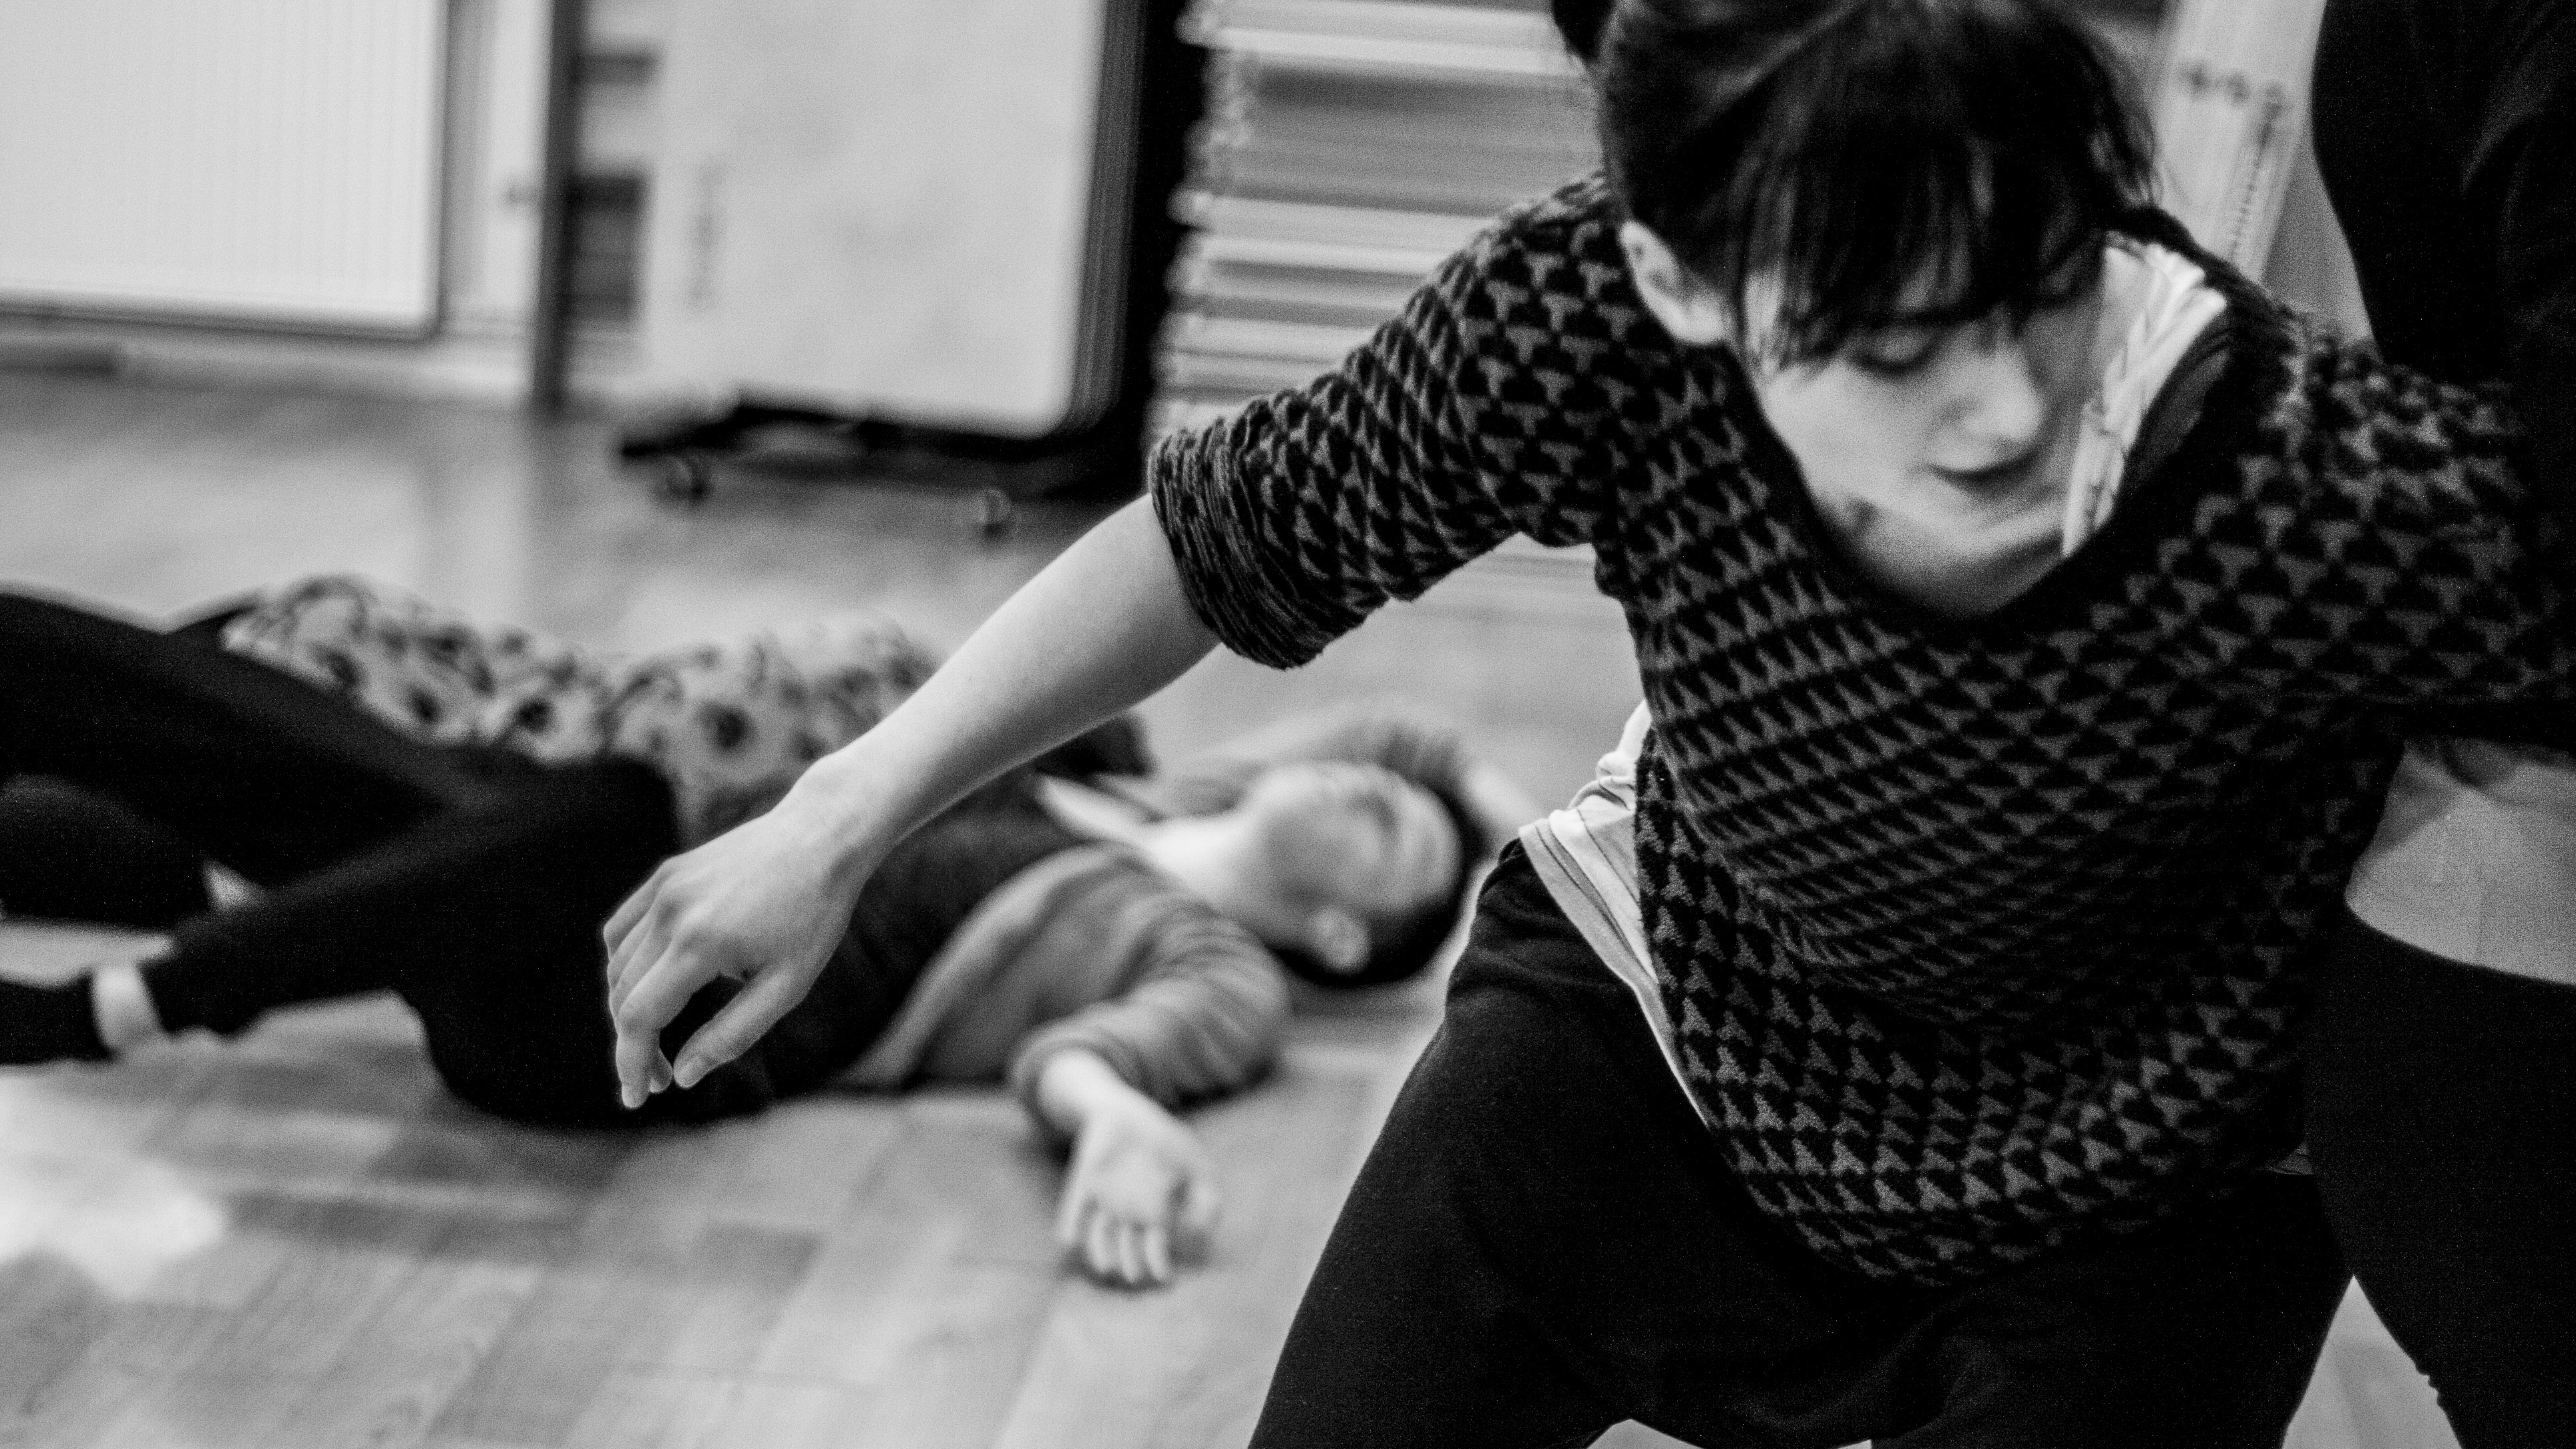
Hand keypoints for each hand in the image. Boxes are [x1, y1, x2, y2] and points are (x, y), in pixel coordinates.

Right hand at [602, 795, 873, 1106]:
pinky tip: (648, 988)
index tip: (637, 1098)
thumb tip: (683, 1076)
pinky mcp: (665, 874)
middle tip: (660, 1078)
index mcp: (700, 943)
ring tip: (657, 1039)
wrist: (821, 836)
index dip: (630, 1063)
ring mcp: (663, 888)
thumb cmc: (815, 915)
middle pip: (622, 995)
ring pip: (618, 964)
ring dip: (627, 1008)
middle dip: (634, 1044)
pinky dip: (623, 965)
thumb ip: (732, 1034)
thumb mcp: (787, 986)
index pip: (638, 1017)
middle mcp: (670, 912)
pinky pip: (623, 929)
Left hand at [1049, 1072, 1220, 1288]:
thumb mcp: (1198, 1167)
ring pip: (1100, 1232)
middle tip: (1133, 1277)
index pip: (1155, 1245)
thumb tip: (1205, 1231)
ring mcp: (1104, 1198)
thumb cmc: (1166, 1141)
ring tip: (1105, 1267)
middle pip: (1126, 1245)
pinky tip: (1069, 1239)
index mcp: (1152, 1212)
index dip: (1159, 1262)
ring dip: (1099, 1250)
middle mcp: (1127, 1212)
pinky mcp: (1085, 1182)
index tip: (1164, 1277)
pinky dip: (1070, 1222)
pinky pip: (1074, 1207)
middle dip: (1129, 1262)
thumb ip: (1209, 1199)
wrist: (1129, 1113)